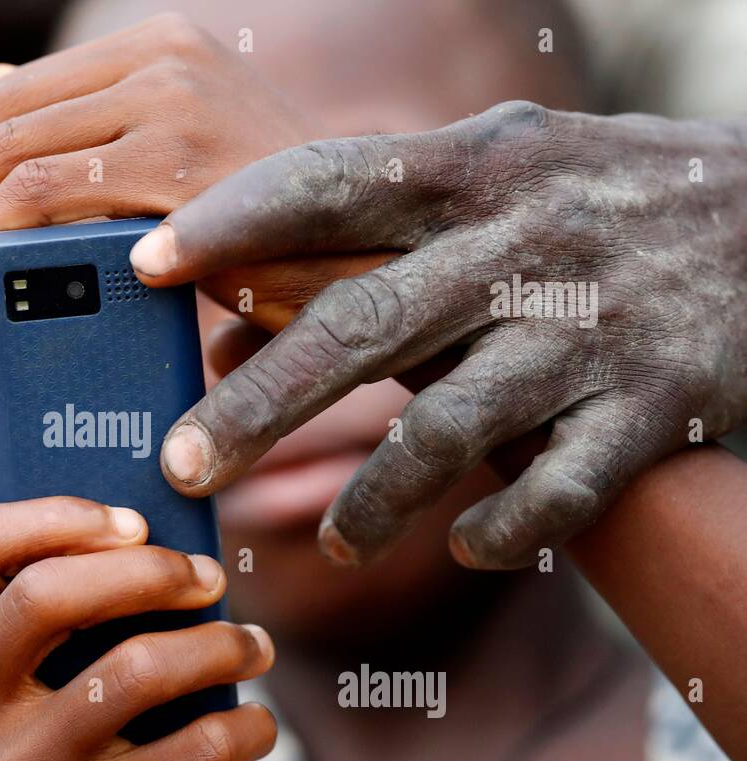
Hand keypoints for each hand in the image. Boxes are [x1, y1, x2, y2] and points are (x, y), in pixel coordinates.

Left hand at [0, 12, 308, 305]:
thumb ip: (88, 125)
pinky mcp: (179, 160)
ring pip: (12, 155)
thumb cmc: (282, 233)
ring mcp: (175, 100)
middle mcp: (167, 56)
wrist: (380, 260)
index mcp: (164, 48)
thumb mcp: (181, 162)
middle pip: (4, 121)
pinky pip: (43, 194)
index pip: (19, 97)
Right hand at [0, 496, 276, 760]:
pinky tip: (253, 726)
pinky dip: (245, 729)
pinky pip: (195, 751)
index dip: (52, 514)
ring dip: (221, 643)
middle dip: (152, 568)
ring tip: (254, 645)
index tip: (127, 520)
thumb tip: (48, 508)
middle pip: (52, 593)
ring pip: (140, 667)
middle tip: (206, 575)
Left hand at [132, 102, 746, 568]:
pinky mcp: (657, 406)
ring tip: (333, 541)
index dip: (229, 222)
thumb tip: (225, 326)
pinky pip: (559, 492)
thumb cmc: (589, 206)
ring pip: (448, 430)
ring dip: (372, 499)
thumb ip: (363, 249)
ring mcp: (592, 329)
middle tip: (180, 465)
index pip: (328, 184)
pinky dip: (500, 528)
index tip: (146, 266)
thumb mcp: (487, 187)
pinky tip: (462, 545)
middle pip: (361, 329)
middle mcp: (525, 245)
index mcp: (476, 171)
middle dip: (257, 406)